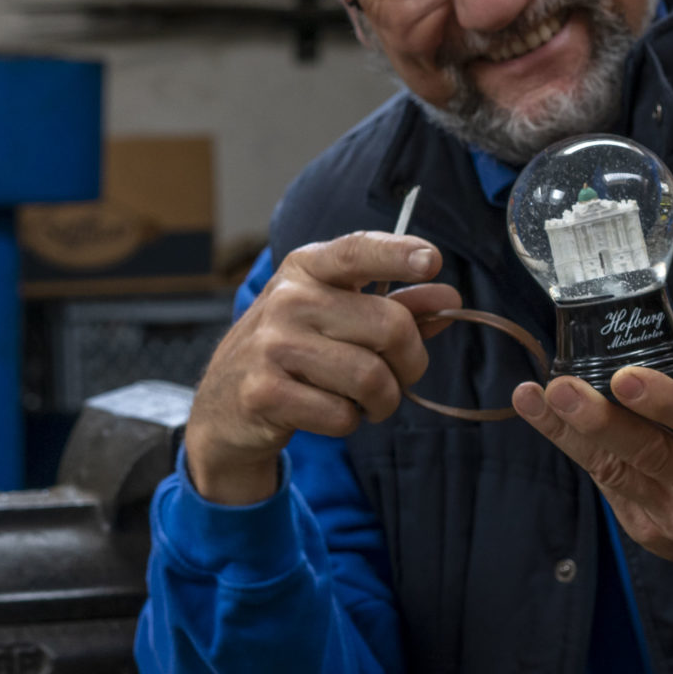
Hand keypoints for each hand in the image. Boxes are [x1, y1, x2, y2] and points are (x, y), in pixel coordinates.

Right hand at [186, 232, 460, 504]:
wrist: (224, 403)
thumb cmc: (295, 352)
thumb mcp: (339, 317)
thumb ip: (396, 306)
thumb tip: (448, 295)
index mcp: (307, 268)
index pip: (357, 251)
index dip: (397, 253)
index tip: (431, 260)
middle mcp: (288, 299)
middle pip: (390, 327)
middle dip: (411, 363)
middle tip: (400, 376)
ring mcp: (271, 345)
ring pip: (371, 378)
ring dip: (383, 401)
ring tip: (366, 400)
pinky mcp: (264, 392)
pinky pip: (342, 415)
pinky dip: (349, 422)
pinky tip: (328, 412)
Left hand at [511, 359, 672, 594]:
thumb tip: (645, 349)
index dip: (662, 400)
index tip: (624, 377)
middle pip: (647, 453)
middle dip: (597, 419)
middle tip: (559, 388)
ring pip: (615, 472)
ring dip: (568, 433)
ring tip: (532, 399)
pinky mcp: (653, 535)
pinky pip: (613, 487)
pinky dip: (588, 452)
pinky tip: (560, 424)